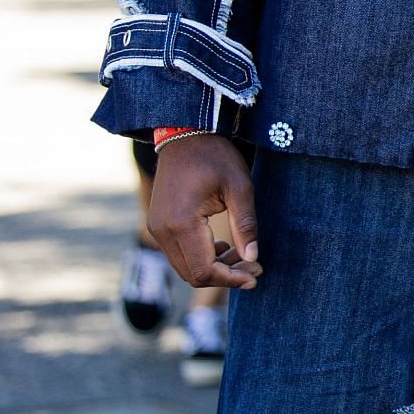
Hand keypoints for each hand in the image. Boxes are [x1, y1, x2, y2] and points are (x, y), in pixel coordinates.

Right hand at [148, 135, 260, 291]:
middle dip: (225, 277)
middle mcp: (163, 230)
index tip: (256, 275)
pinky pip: (179, 253)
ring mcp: (156, 227)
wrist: (184, 134)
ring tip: (243, 256)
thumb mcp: (240, 188)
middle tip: (254, 268)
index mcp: (182, 222)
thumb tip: (253, 258)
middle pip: (193, 274)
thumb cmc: (215, 156)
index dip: (231, 279)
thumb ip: (245, 225)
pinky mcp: (158, 224)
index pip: (204, 270)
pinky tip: (224, 246)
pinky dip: (201, 257)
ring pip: (185, 267)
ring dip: (214, 268)